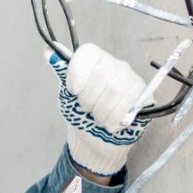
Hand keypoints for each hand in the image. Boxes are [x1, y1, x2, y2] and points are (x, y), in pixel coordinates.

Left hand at [49, 44, 151, 176]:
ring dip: (101, 111)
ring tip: (98, 119)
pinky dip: (115, 118)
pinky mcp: (144, 95)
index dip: (78, 72)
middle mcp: (115, 65)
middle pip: (101, 74)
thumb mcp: (67, 94)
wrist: (96, 140)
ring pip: (115, 89)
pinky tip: (111, 124)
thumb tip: (48, 52)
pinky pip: (129, 102)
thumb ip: (62, 72)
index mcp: (95, 61)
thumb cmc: (81, 115)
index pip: (89, 52)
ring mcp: (131, 78)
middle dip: (88, 98)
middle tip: (86, 109)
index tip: (73, 91)